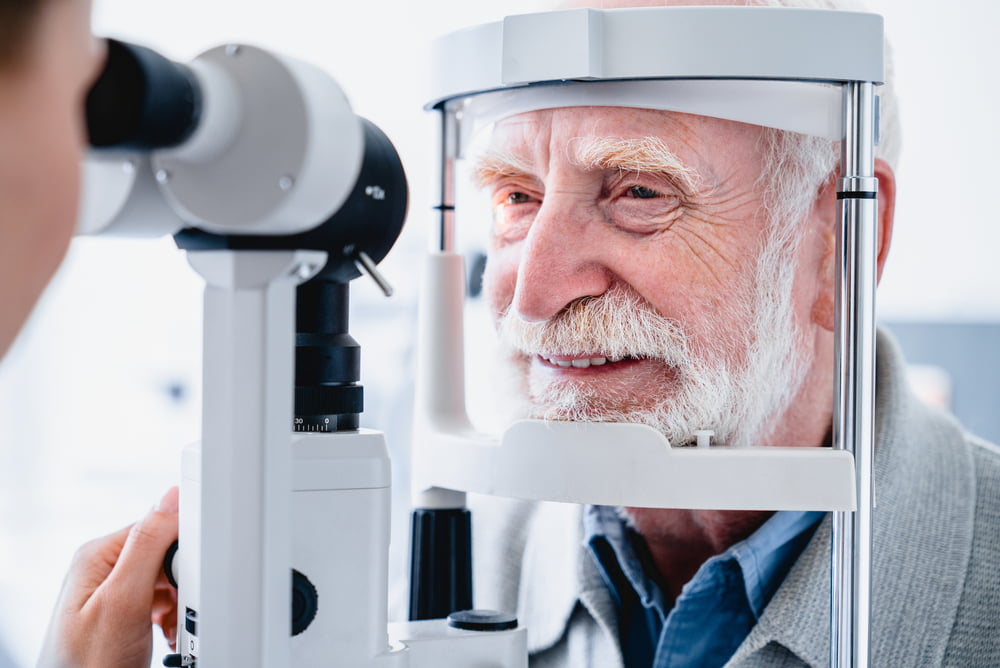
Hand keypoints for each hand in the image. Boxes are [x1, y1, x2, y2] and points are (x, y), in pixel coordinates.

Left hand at [38, 488, 179, 667]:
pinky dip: (169, 617)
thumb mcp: (123, 600)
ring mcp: (110, 593)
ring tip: (168, 627)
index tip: (186, 580)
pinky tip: (165, 632)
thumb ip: (148, 545)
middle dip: (179, 583)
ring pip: (165, 580)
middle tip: (176, 610)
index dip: (180, 552)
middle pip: (163, 554)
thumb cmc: (88, 665)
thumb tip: (172, 498)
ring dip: (177, 604)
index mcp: (97, 555)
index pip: (156, 527)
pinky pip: (158, 601)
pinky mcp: (120, 613)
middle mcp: (101, 569)